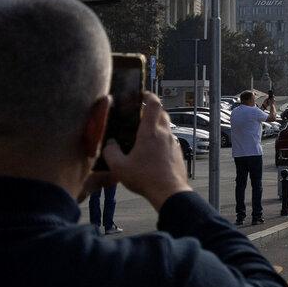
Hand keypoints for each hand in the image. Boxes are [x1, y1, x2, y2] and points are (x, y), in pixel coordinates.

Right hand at [100, 91, 189, 209]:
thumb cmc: (145, 178)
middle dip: (153, 110)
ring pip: (167, 128)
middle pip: (162, 113)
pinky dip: (162, 141)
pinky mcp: (178, 154)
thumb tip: (109, 143)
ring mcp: (174, 144)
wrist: (170, 192)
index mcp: (150, 132)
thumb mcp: (119, 167)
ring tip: (145, 134)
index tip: (142, 94)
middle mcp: (165, 134)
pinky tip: (153, 152)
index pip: (154, 104)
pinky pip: (170, 141)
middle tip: (141, 113)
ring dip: (158, 126)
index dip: (149, 95)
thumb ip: (111, 152)